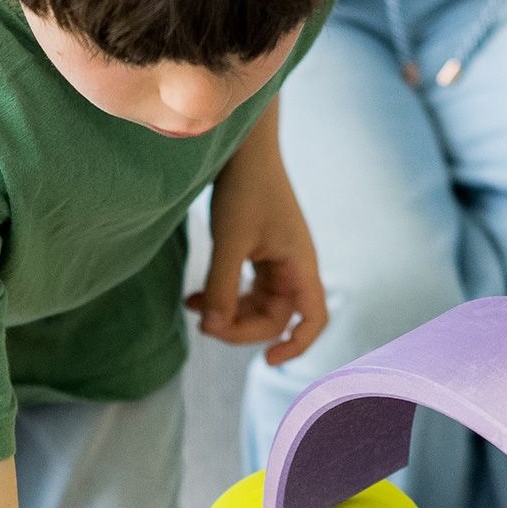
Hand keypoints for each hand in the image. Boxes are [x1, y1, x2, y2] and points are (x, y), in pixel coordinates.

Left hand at [187, 102, 326, 365]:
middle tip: (206, 325)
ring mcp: (276, 263)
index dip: (297, 345)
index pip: (313, 319)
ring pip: (255, 309)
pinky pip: (243, 292)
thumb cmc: (244, 186)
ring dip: (227, 316)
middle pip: (274, 320)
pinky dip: (221, 299)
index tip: (269, 361)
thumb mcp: (230, 240)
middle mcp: (293, 267)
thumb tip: (213, 331)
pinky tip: (192, 299)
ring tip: (194, 309)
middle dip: (240, 329)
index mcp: (300, 264)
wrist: (243, 146)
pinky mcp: (258, 255)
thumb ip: (222, 288)